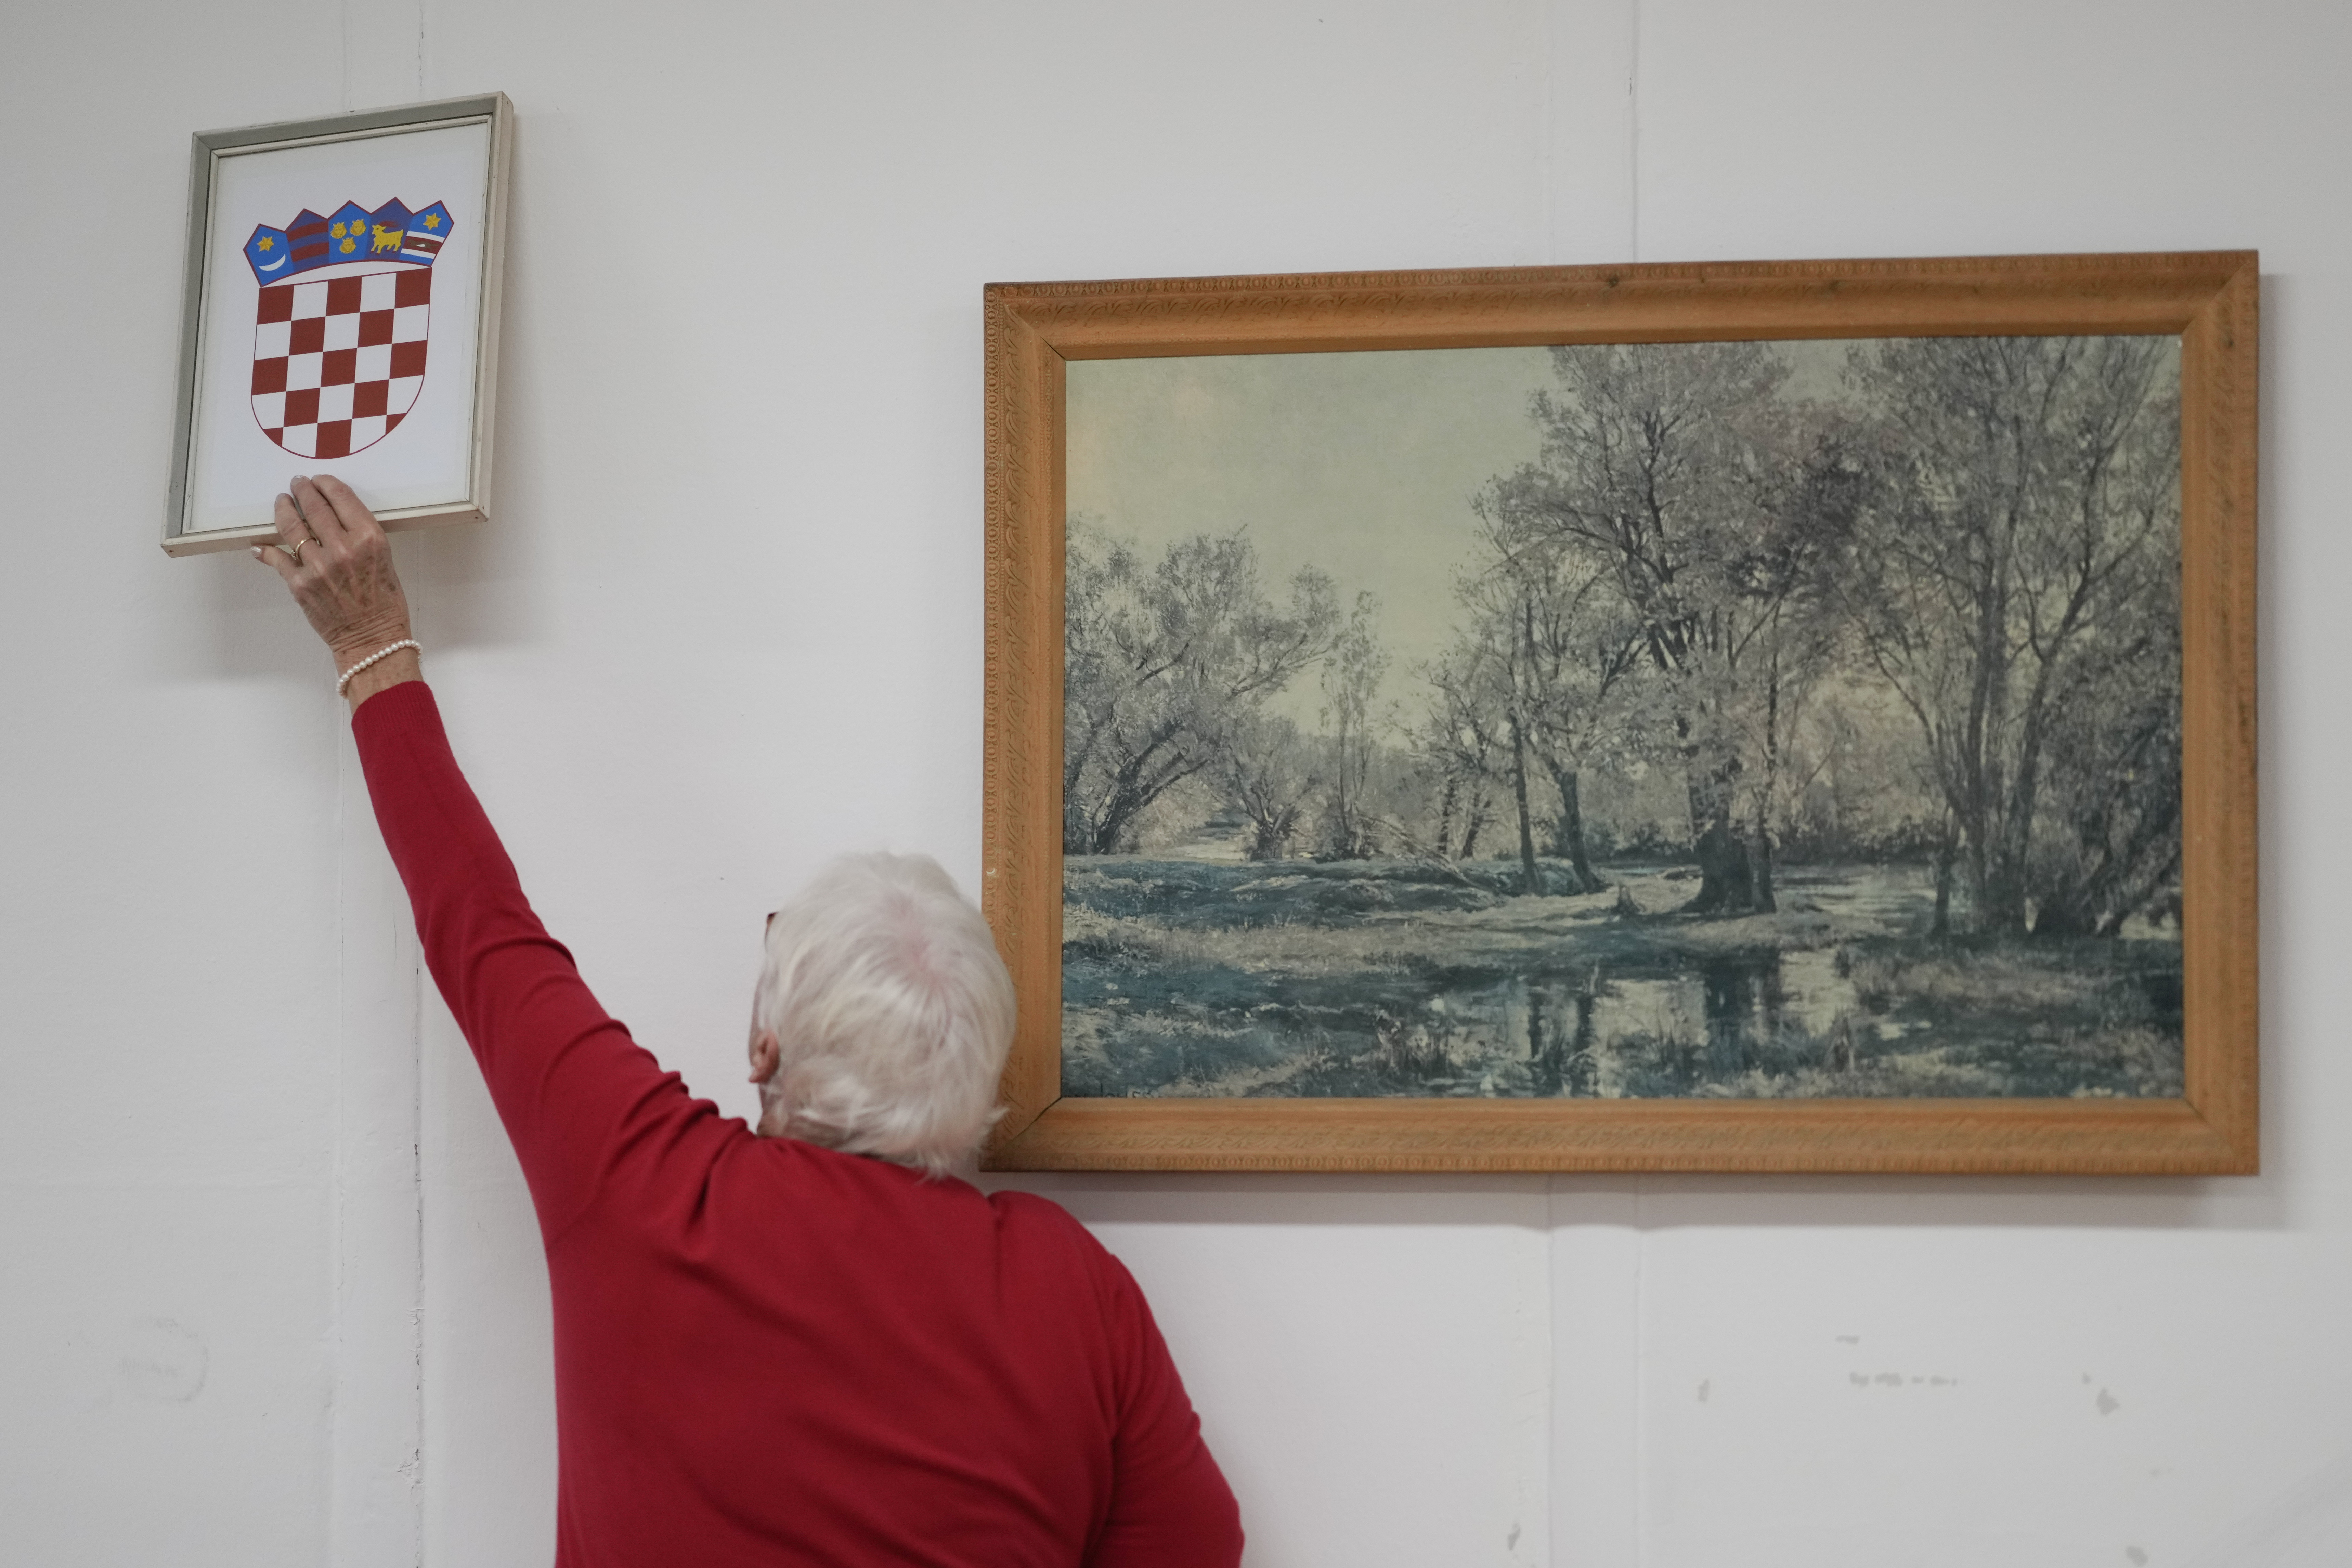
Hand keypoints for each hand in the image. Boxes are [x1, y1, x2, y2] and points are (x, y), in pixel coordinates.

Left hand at [253, 474, 418, 704]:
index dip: (326, 484)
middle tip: (297, 484)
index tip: (319, 481)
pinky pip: (276, 557)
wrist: (372, 639)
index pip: (341, 497)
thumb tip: (333, 518)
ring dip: (283, 509)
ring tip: (282, 502)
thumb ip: (360, 536)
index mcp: (370, 539)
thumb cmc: (384, 603)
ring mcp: (317, 566)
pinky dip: (267, 549)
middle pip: (313, 507)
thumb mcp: (385, 560)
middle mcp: (342, 549)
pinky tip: (261, 544)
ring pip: (290, 526)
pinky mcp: (299, 583)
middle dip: (302, 490)